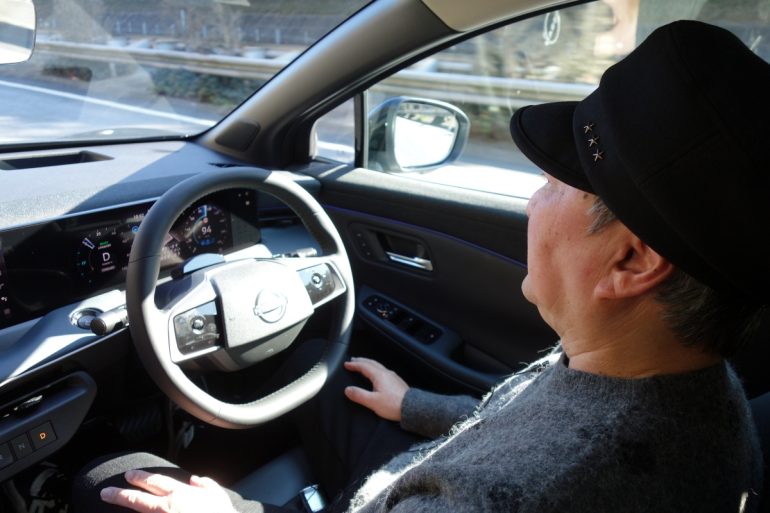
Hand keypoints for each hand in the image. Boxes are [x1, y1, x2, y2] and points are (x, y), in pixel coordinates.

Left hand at [100, 470, 237, 512]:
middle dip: (121, 494)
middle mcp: (167, 507)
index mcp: (180, 493)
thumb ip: (206, 484)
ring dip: (123, 509)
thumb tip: (196, 479)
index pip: (156, 481)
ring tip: (109, 505)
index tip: (129, 475)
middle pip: (139, 498)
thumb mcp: (218, 495)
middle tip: (107, 491)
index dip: (141, 478)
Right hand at [344, 357, 408, 420]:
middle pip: (372, 363)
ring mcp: (393, 377)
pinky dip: (376, 368)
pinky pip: (383, 370)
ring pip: (378, 366)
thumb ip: (359, 395)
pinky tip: (377, 374)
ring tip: (363, 365)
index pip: (364, 366)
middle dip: (361, 361)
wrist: (412, 408)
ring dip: (369, 364)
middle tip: (353, 360)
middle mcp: (386, 373)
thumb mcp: (373, 402)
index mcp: (379, 375)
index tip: (347, 364)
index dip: (354, 364)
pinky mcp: (397, 382)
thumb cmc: (393, 405)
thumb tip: (348, 390)